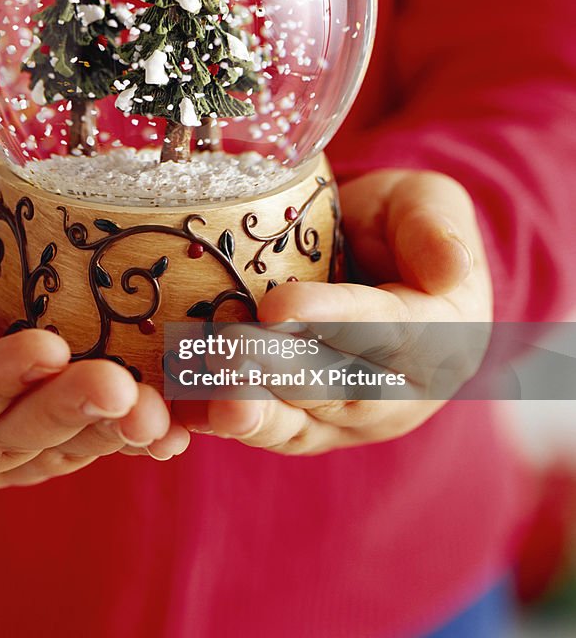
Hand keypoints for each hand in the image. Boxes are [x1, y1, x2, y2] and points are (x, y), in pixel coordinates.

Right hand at [0, 223, 187, 494]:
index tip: (45, 346)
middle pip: (4, 441)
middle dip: (66, 412)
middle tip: (120, 387)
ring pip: (52, 453)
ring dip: (107, 433)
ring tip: (157, 414)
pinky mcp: (34, 451)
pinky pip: (79, 449)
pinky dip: (124, 439)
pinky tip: (171, 429)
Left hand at [173, 170, 491, 453]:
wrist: (374, 260)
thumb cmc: (399, 224)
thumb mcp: (428, 204)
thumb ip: (435, 228)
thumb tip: (453, 267)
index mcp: (442, 337)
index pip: (387, 332)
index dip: (333, 320)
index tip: (277, 305)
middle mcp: (399, 392)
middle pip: (337, 389)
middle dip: (277, 373)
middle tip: (223, 351)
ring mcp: (349, 419)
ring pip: (298, 424)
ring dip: (249, 411)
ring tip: (206, 394)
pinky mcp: (304, 428)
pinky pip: (265, 432)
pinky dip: (221, 425)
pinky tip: (183, 413)